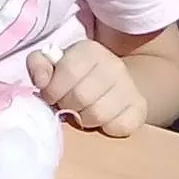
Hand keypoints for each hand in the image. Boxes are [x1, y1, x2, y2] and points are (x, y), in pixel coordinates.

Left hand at [27, 41, 147, 136]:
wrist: (115, 84)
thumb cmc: (76, 76)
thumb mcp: (54, 64)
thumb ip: (38, 65)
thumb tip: (41, 81)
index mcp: (90, 50)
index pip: (67, 71)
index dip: (53, 89)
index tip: (51, 95)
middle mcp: (114, 65)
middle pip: (81, 97)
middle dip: (67, 106)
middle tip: (67, 105)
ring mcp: (130, 86)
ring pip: (98, 115)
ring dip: (84, 119)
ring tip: (82, 112)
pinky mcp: (140, 108)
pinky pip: (118, 127)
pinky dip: (106, 128)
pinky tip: (102, 120)